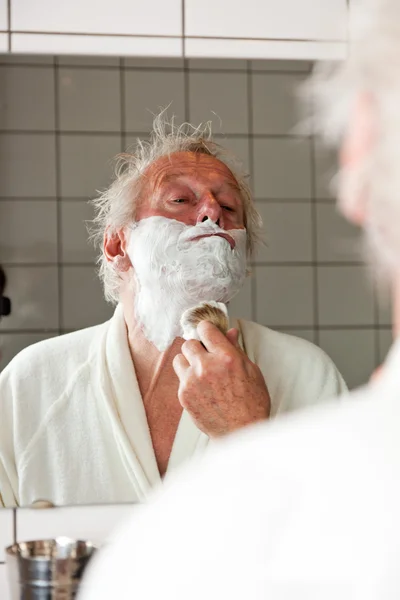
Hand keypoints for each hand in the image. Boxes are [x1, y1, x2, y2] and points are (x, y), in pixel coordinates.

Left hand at [173, 321, 270, 437]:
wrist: (241, 432)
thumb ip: (236, 349)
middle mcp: (206, 367)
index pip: (205, 329)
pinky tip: (202, 389)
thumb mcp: (251, 371)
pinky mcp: (184, 396)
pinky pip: (180, 378)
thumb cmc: (252, 403)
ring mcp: (192, 382)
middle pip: (188, 343)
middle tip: (207, 357)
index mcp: (226, 357)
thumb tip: (229, 331)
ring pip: (179, 359)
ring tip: (202, 373)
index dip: (207, 330)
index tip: (209, 334)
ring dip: (188, 362)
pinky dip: (188, 380)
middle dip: (197, 348)